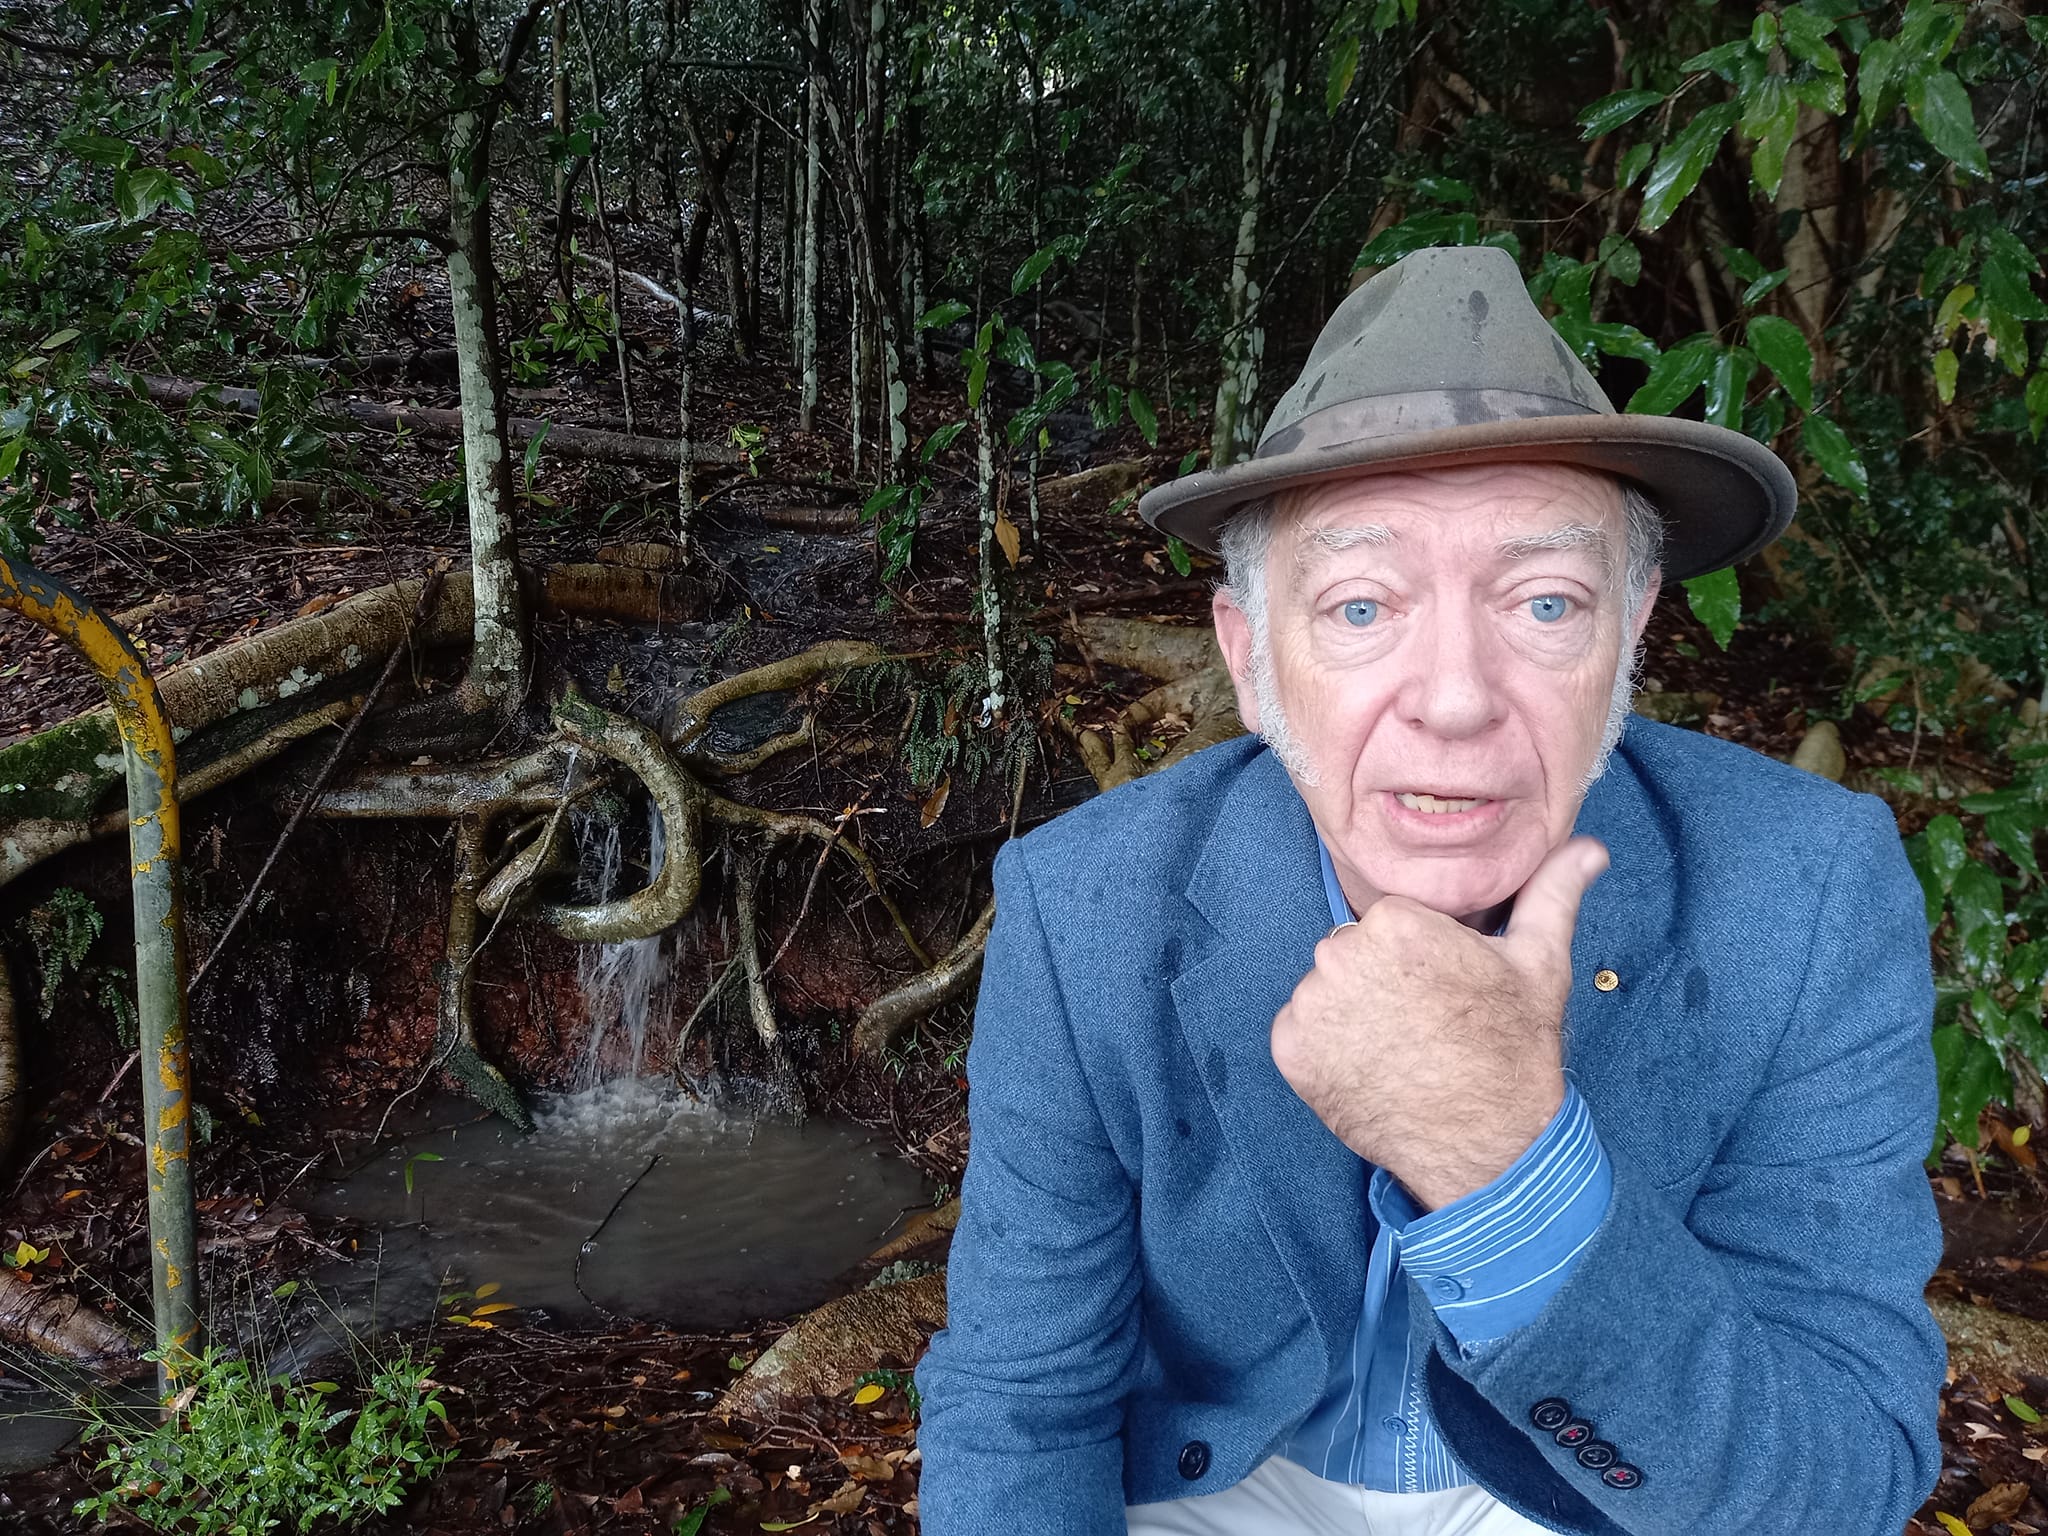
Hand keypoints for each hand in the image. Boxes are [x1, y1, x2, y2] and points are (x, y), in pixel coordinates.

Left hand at [1270, 836, 1608, 1208]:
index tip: (1442, 989)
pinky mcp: (1289, 1051)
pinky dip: (1323, 1048)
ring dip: (1349, 1011)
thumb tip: (1588, 847)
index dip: (1417, 955)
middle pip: (1351, 951)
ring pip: (1324, 990)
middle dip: (1379, 978)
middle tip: (1422, 1021)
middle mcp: (1341, 956)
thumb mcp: (1540, 963)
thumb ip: (1551, 892)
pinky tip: (1368, 1068)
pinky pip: (1298, 1031)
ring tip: (1398, 1046)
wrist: (1488, 1145)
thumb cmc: (1513, 1049)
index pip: (1388, 922)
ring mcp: (1311, 1007)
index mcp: (1396, 923)